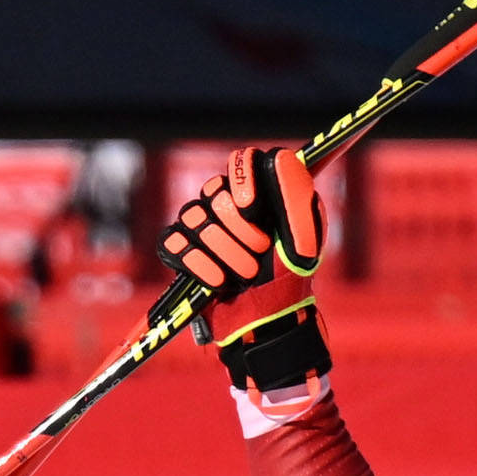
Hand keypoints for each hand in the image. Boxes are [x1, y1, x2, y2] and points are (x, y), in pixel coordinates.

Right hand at [159, 142, 321, 301]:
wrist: (268, 318)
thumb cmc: (289, 276)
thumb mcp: (304, 238)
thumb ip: (296, 197)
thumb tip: (279, 156)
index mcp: (259, 192)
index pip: (242, 161)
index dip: (242, 180)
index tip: (253, 206)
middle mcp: (227, 202)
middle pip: (213, 191)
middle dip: (239, 229)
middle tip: (260, 251)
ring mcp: (201, 226)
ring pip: (193, 217)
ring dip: (224, 251)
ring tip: (244, 274)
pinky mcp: (182, 251)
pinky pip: (172, 243)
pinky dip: (197, 264)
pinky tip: (219, 280)